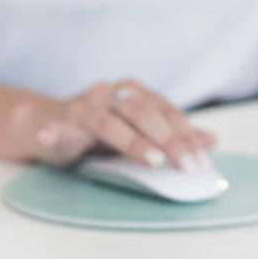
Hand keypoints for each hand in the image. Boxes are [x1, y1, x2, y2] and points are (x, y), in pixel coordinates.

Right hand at [26, 78, 216, 169]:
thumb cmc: (97, 130)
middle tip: (186, 166)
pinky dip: (54, 134)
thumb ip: (171, 135)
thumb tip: (211, 141)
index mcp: (134, 92)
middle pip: (143, 112)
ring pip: (109, 120)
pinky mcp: (58, 121)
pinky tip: (51, 140)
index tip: (201, 161)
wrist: (46, 122)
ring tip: (152, 160)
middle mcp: (110, 92)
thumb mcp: (136, 132)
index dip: (186, 134)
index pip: (166, 110)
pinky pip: (56, 127)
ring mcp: (83, 106)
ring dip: (131, 141)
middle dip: (168, 139)